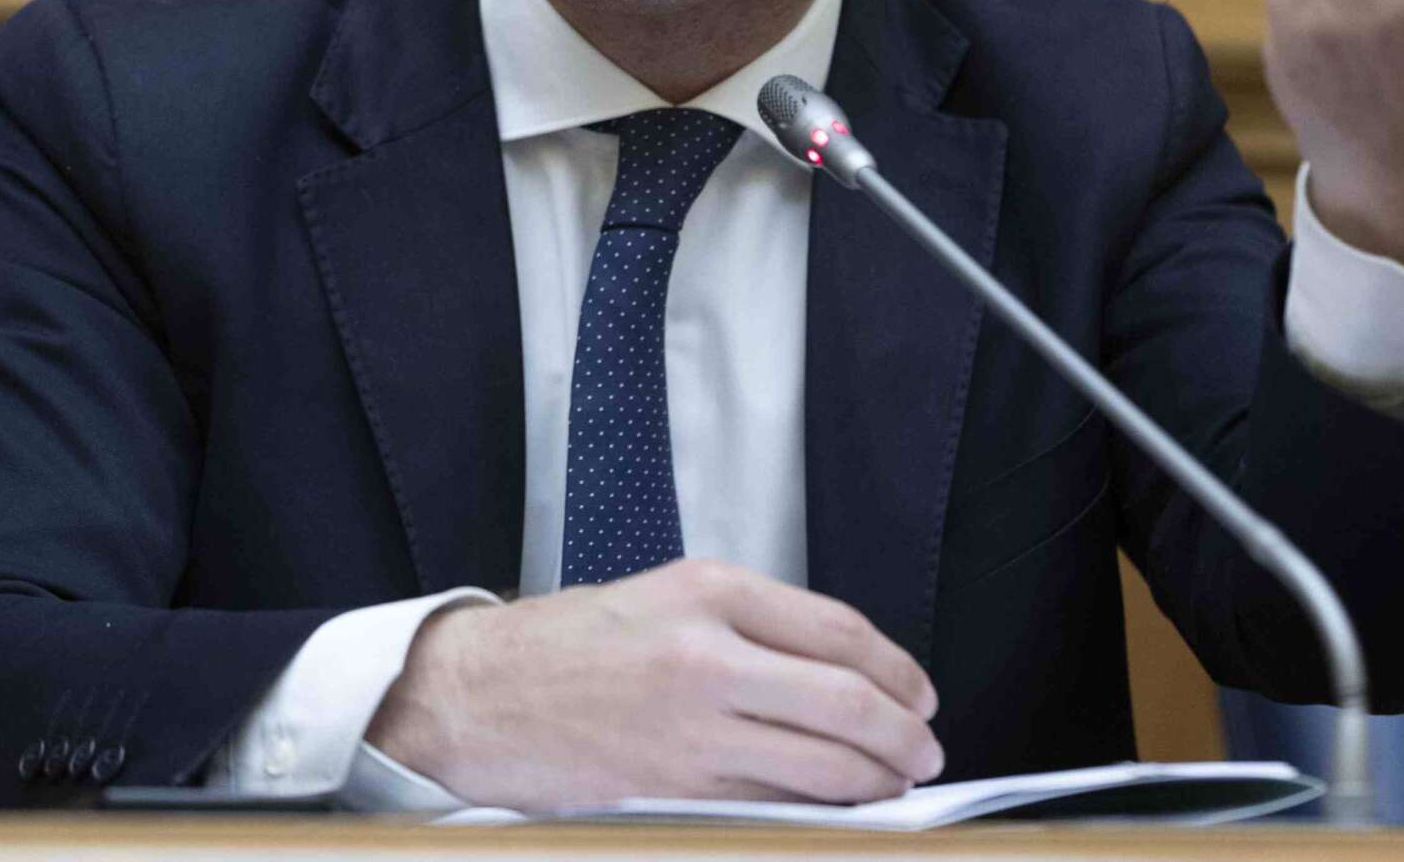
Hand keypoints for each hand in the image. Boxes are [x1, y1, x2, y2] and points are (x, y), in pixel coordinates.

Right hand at [365, 558, 942, 810]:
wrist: (478, 696)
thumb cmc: (569, 644)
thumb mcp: (666, 595)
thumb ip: (752, 622)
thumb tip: (842, 669)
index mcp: (709, 593)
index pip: (840, 632)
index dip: (898, 670)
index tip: (918, 693)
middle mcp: (707, 656)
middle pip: (848, 701)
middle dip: (903, 735)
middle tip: (925, 750)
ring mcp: (692, 729)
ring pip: (821, 765)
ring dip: (874, 782)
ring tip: (894, 784)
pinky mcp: (675, 789)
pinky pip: (774, 805)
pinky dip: (820, 811)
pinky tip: (837, 809)